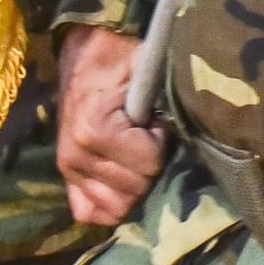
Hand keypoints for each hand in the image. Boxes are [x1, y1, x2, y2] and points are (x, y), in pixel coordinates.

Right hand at [56, 25, 165, 226]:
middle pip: (136, 188)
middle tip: (144, 138)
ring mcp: (68, 169)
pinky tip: (120, 180)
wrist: (84, 52)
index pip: (150, 164)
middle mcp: (77, 156)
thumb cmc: (120, 59)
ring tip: (131, 154)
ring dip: (133, 183)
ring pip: (117, 206)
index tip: (154, 122)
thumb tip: (197, 112)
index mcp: (96, 130)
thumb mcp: (146, 66)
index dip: (160, 142)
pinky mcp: (66, 176)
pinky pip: (88, 212)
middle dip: (150, 164)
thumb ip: (165, 95)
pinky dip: (108, 202)